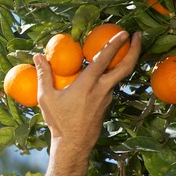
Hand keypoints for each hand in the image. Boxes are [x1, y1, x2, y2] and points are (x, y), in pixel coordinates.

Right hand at [33, 31, 141, 154]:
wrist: (73, 144)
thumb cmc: (59, 121)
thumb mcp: (46, 98)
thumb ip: (43, 75)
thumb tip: (38, 56)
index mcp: (88, 84)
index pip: (105, 59)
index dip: (115, 43)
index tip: (124, 32)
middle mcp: (102, 89)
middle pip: (126, 66)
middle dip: (135, 49)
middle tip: (138, 35)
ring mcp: (107, 97)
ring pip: (118, 75)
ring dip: (122, 61)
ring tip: (121, 49)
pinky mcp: (107, 103)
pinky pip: (110, 85)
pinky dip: (110, 74)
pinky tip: (103, 72)